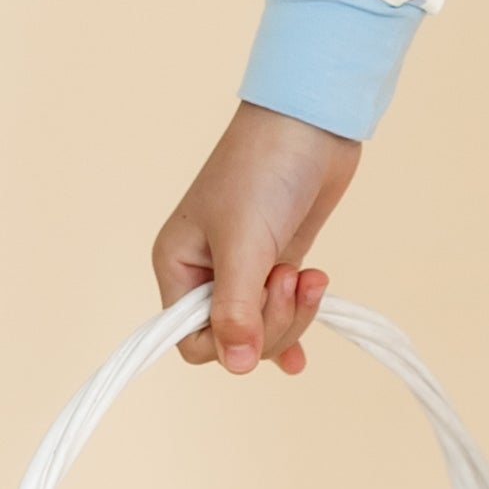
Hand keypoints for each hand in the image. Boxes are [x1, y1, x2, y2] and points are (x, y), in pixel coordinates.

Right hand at [150, 102, 361, 375]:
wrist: (310, 124)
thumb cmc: (263, 169)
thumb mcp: (244, 242)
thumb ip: (236, 308)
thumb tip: (238, 365)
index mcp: (177, 265)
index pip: (189, 339)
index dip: (227, 340)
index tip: (256, 310)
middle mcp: (205, 272)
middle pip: (231, 339)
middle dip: (270, 323)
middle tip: (291, 280)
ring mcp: (244, 268)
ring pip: (262, 328)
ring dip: (291, 315)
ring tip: (311, 278)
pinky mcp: (277, 262)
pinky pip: (279, 312)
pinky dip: (295, 325)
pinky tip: (303, 356)